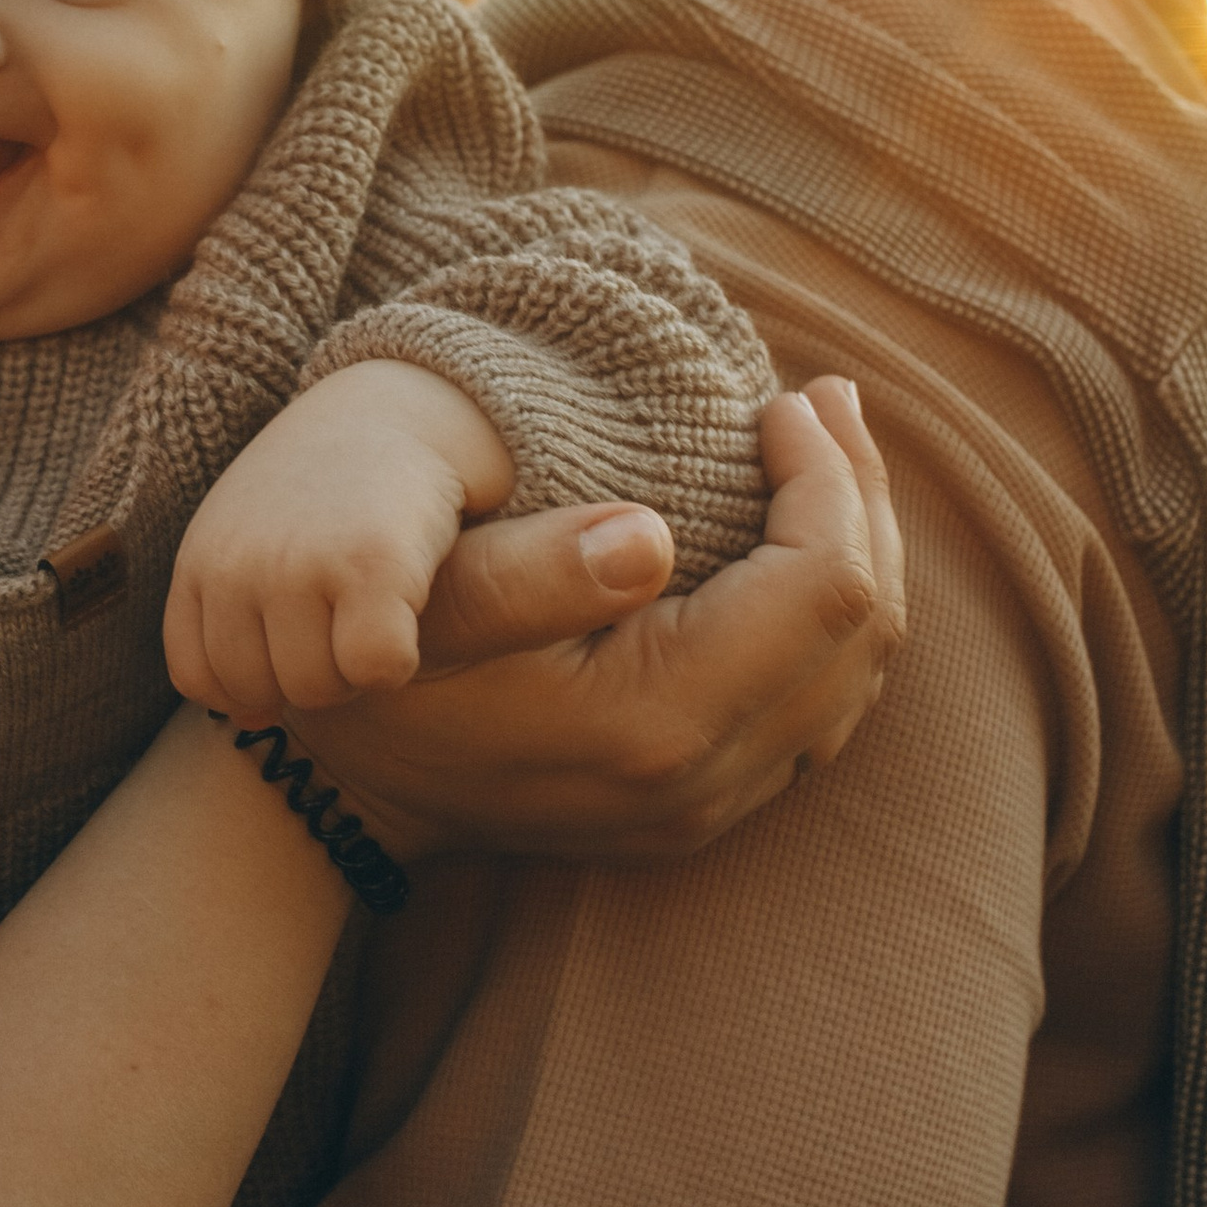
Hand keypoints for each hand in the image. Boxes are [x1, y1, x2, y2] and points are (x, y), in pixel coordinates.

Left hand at [164, 361, 514, 725]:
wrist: (393, 407)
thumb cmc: (323, 492)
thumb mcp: (251, 543)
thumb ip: (231, 627)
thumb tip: (247, 720)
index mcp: (201, 561)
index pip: (201, 678)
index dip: (254, 677)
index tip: (295, 634)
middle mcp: (239, 565)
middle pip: (263, 693)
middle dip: (310, 672)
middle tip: (344, 613)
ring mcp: (301, 564)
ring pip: (321, 690)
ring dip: (356, 667)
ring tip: (373, 602)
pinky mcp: (373, 564)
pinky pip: (377, 668)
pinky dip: (401, 658)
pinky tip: (408, 604)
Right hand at [285, 379, 900, 870]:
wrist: (346, 787)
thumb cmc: (389, 665)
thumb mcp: (435, 601)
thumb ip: (539, 572)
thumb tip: (654, 535)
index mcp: (656, 718)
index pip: (823, 588)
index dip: (829, 481)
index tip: (786, 401)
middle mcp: (703, 780)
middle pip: (859, 632)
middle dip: (860, 501)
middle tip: (826, 398)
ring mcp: (709, 807)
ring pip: (852, 673)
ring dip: (857, 551)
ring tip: (828, 448)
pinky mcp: (703, 808)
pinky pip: (819, 707)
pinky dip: (829, 614)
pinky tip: (801, 540)